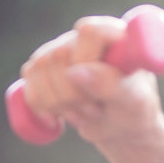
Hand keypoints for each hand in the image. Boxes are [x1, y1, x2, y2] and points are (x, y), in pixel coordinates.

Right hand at [18, 16, 163, 146]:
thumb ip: (110, 85)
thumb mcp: (132, 103)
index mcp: (113, 34)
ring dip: (58, 103)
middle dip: (73, 94)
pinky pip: (28, 85)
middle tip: (96, 110)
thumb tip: (74, 72)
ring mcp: (60, 50)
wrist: (121, 129)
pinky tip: (62, 116)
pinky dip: (42, 107)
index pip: (88, 32)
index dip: (87, 63)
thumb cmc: (135, 113)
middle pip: (58, 55)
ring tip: (83, 113)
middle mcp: (83, 37)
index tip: (99, 93)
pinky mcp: (42, 69)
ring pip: (38, 69)